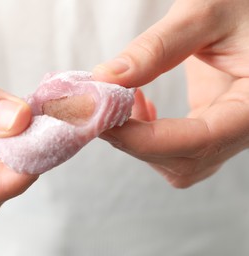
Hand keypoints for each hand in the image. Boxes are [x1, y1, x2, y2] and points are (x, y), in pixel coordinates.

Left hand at [93, 0, 248, 187]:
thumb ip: (156, 48)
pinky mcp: (212, 123)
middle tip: (98, 109)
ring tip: (119, 99)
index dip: (144, 138)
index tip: (101, 119)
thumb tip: (104, 79)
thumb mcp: (204, 14)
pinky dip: (146, 134)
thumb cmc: (243, 2)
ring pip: (177, 162)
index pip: (201, 140)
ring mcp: (228, 129)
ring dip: (137, 139)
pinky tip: (137, 102)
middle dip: (134, 140)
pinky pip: (176, 148)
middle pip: (185, 161)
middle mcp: (247, 127)